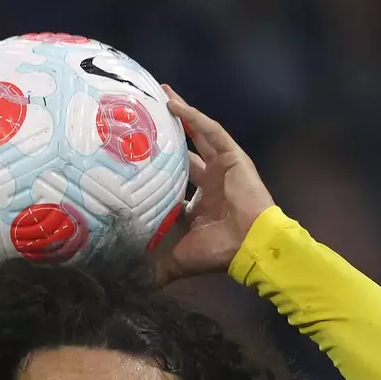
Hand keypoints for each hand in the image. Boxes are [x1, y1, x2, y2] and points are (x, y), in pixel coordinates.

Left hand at [151, 87, 274, 283]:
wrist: (250, 245)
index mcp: (198, 205)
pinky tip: (172, 102)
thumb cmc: (218, 252)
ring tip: (160, 94)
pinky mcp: (232, 155)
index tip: (131, 158)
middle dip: (166, 135)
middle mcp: (209, 183)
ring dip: (179, 114)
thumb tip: (132, 284)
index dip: (155, 170)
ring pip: (197, 133)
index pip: (172, 182)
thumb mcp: (178, 260)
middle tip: (145, 117)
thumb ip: (156, 269)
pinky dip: (192, 116)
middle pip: (183, 151)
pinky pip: (209, 129)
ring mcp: (222, 167)